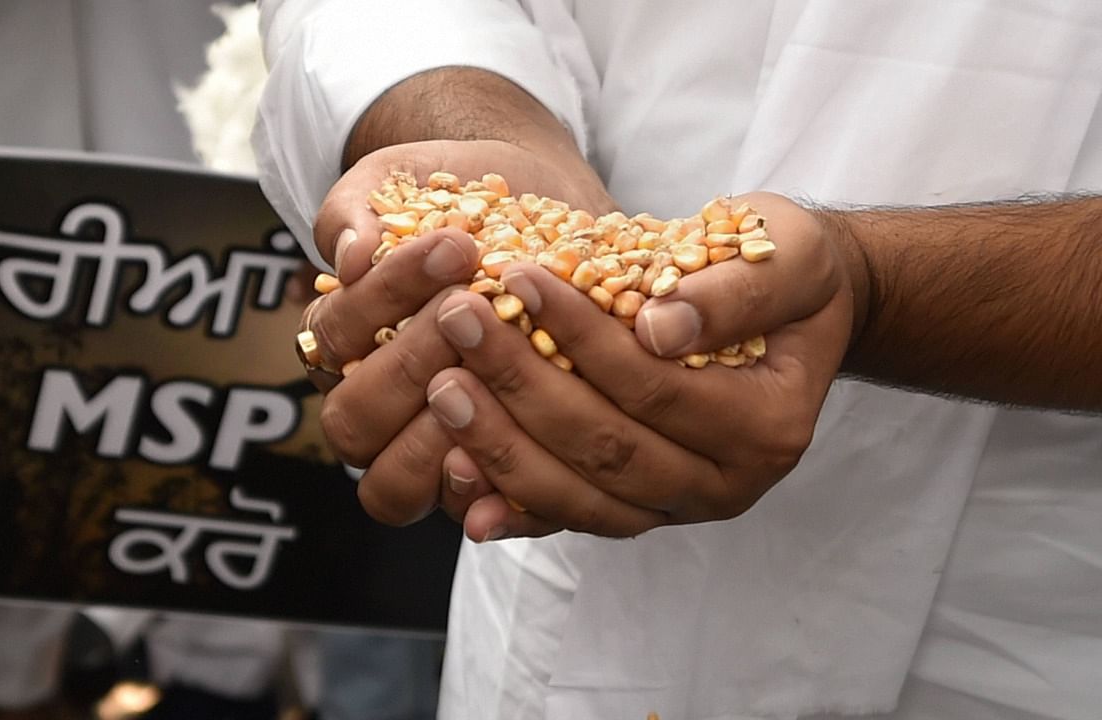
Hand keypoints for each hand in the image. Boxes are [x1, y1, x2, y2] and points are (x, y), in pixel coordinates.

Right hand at [301, 139, 614, 523]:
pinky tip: (535, 444)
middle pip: (354, 422)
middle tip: (472, 307)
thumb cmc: (453, 190)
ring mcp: (429, 447)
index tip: (452, 245)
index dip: (384, 299)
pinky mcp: (490, 472)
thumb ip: (356, 211)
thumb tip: (348, 258)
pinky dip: (495, 496)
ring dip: (445, 429)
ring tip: (502, 366)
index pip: (335, 341)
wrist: (534, 199)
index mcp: (340, 344)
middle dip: (411, 363)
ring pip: (395, 484)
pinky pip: (475, 512)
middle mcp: (375, 406)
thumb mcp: (397, 179)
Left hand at [425, 193, 856, 540]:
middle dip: (522, 385)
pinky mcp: (638, 511)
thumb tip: (657, 328)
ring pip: (577, 496)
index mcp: (768, 429)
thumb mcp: (789, 260)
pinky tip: (455, 477)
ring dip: (501, 445)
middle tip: (457, 320)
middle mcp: (725, 485)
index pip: (654, 388)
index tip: (519, 277)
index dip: (581, 336)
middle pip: (606, 449)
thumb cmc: (791, 277)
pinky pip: (567, 518)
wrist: (798, 319)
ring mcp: (677, 508)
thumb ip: (733, 295)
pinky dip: (511, 503)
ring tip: (441, 385)